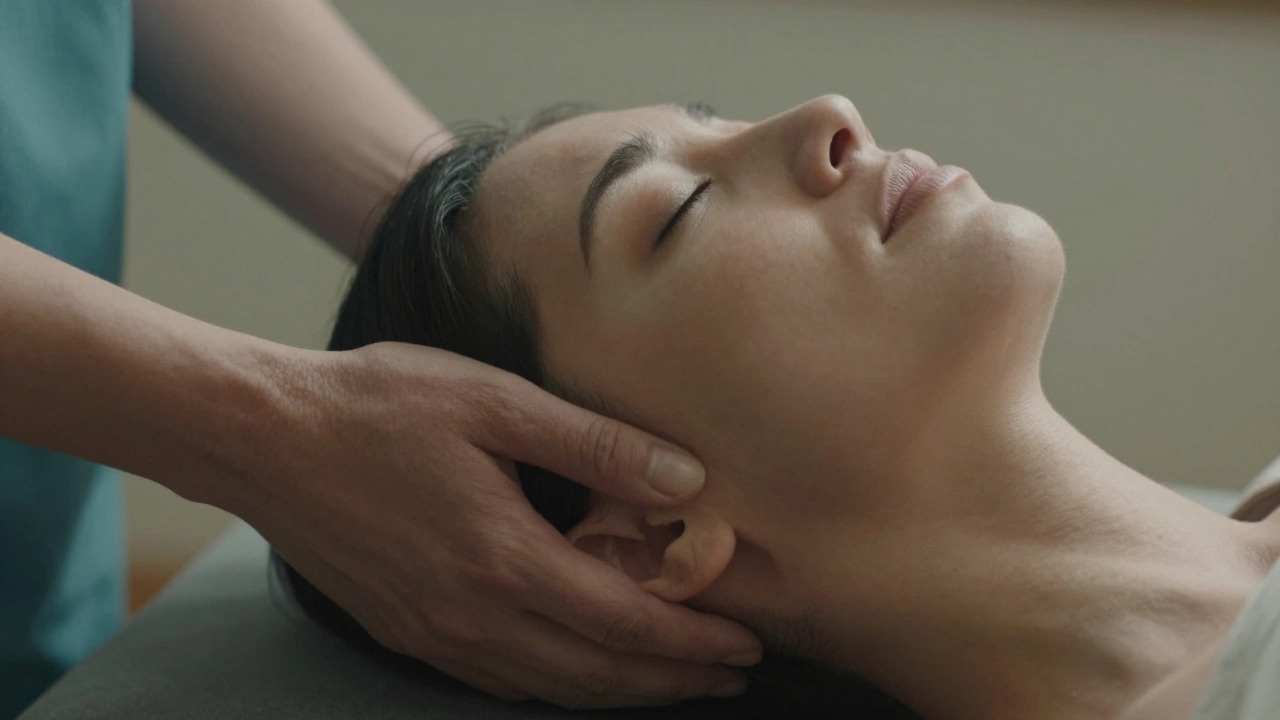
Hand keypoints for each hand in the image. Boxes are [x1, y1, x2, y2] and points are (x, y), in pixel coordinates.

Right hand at [238, 343, 762, 708]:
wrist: (263, 436)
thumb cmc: (378, 405)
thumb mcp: (495, 402)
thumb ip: (596, 445)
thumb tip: (686, 482)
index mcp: (505, 558)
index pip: (627, 624)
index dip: (693, 642)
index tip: (746, 645)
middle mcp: (473, 615)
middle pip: (597, 674)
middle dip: (673, 682)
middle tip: (730, 677)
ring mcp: (436, 632)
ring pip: (551, 688)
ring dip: (620, 691)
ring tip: (673, 683)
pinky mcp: (408, 631)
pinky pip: (501, 680)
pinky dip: (558, 686)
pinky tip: (579, 670)